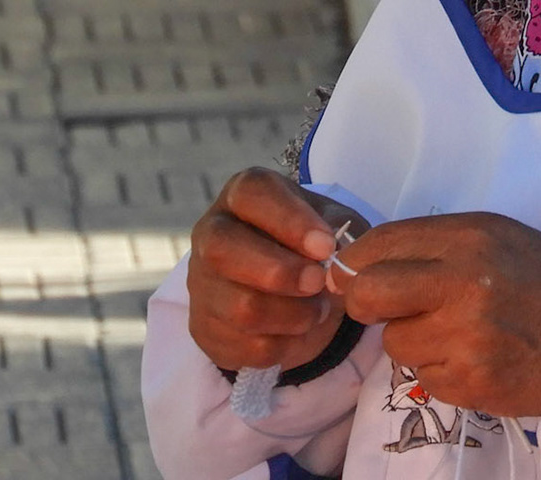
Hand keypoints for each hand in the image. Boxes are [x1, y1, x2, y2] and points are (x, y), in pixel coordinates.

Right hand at [186, 166, 368, 372]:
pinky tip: (298, 329)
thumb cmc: (308, 242)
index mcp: (242, 195)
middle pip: (224, 250)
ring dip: (293, 314)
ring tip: (318, 308)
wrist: (288, 288)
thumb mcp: (329, 221)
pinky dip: (285, 344)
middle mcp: (212, 233)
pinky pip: (247, 346)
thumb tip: (338, 245)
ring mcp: (202, 283)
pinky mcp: (205, 328)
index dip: (290, 221)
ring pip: (241, 306)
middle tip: (319, 281)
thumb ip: (338, 225)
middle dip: (281, 272)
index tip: (326, 246)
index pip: (252, 194)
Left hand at [329, 212, 540, 416]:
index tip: (351, 276)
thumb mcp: (496, 238)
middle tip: (386, 309)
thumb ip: (434, 246)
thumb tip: (361, 263)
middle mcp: (463, 282)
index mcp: (468, 237)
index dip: (353, 263)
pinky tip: (476, 358)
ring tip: (457, 334)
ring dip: (415, 342)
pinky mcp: (473, 382)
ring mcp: (466, 336)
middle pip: (367, 294)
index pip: (379, 244)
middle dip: (364, 304)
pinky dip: (442, 372)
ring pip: (395, 344)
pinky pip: (426, 378)